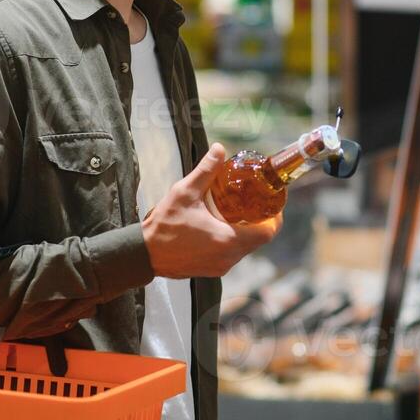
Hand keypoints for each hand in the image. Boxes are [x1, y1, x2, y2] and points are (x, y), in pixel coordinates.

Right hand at [142, 143, 281, 278]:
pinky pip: (232, 256)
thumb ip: (206, 170)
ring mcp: (220, 267)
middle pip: (259, 240)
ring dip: (247, 232)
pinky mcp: (212, 271)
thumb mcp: (185, 192)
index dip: (275, 217)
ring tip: (240, 212)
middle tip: (256, 202)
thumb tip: (220, 149)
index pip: (268, 232)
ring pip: (245, 249)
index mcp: (228, 239)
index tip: (273, 203)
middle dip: (261, 222)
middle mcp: (229, 258)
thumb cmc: (164, 226)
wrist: (144, 254)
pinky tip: (223, 227)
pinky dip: (233, 242)